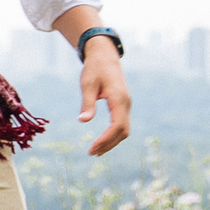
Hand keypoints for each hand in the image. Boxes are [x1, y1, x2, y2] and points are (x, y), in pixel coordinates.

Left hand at [79, 41, 131, 156]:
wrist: (104, 56)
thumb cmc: (94, 69)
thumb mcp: (88, 84)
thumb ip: (87, 102)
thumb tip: (83, 121)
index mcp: (119, 99)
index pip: (117, 126)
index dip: (106, 139)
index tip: (92, 148)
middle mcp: (126, 104)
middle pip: (123, 131)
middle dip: (109, 144)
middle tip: (92, 153)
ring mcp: (126, 104)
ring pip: (124, 129)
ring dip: (112, 142)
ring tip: (96, 151)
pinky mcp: (122, 105)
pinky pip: (122, 124)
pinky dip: (114, 135)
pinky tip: (102, 141)